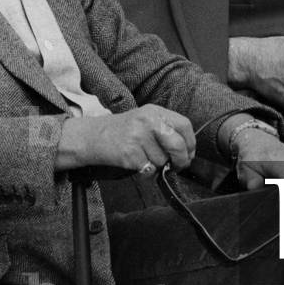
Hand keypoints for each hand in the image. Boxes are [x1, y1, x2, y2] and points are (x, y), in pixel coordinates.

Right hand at [57, 104, 194, 172]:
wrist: (93, 136)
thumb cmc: (123, 131)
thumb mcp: (146, 121)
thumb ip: (166, 130)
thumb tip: (188, 153)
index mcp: (155, 112)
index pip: (184, 125)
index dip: (191, 143)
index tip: (189, 154)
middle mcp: (148, 121)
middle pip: (178, 145)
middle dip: (181, 160)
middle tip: (177, 166)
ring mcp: (138, 137)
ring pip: (162, 161)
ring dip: (158, 166)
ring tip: (145, 158)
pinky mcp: (129, 153)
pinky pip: (149, 170)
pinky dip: (146, 172)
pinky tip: (137, 163)